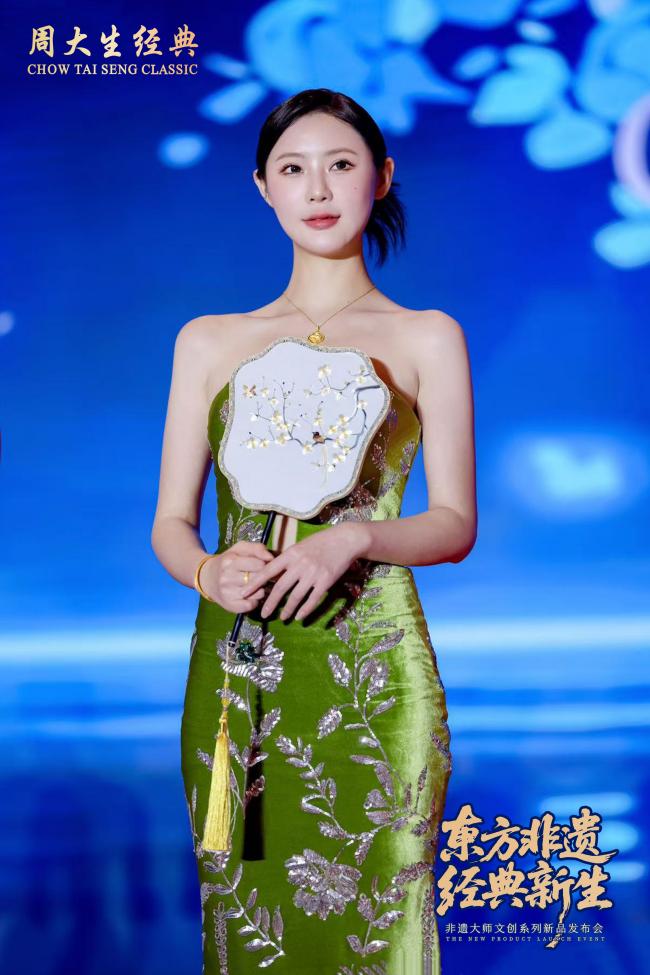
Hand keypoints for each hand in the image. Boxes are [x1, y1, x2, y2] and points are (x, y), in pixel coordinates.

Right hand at [200, 540, 274, 612]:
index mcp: (230, 561)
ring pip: (258, 593)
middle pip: (259, 579)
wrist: (208, 577)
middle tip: (263, 576)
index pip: (259, 564)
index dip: (266, 565)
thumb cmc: (229, 561)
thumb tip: (271, 557)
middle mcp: (227, 577)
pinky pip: (250, 606)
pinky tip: (252, 595)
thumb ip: (257, 548)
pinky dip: (255, 601)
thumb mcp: (240, 549)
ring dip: (261, 590)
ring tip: (257, 585)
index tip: (264, 566)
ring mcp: (227, 592)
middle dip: (265, 578)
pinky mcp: (229, 605)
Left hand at [241, 523, 368, 621]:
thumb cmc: (321, 542)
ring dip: (287, 609)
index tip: (244, 592)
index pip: (268, 570)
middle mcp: (300, 564)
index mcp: (291, 554)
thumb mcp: (300, 546)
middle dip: (270, 603)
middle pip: (280, 587)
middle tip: (263, 614)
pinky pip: (313, 599)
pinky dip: (305, 609)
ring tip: (282, 617)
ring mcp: (313, 574)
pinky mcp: (326, 581)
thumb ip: (287, 559)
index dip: (255, 582)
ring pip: (296, 596)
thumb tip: (273, 572)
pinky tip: (299, 616)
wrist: (344, 540)